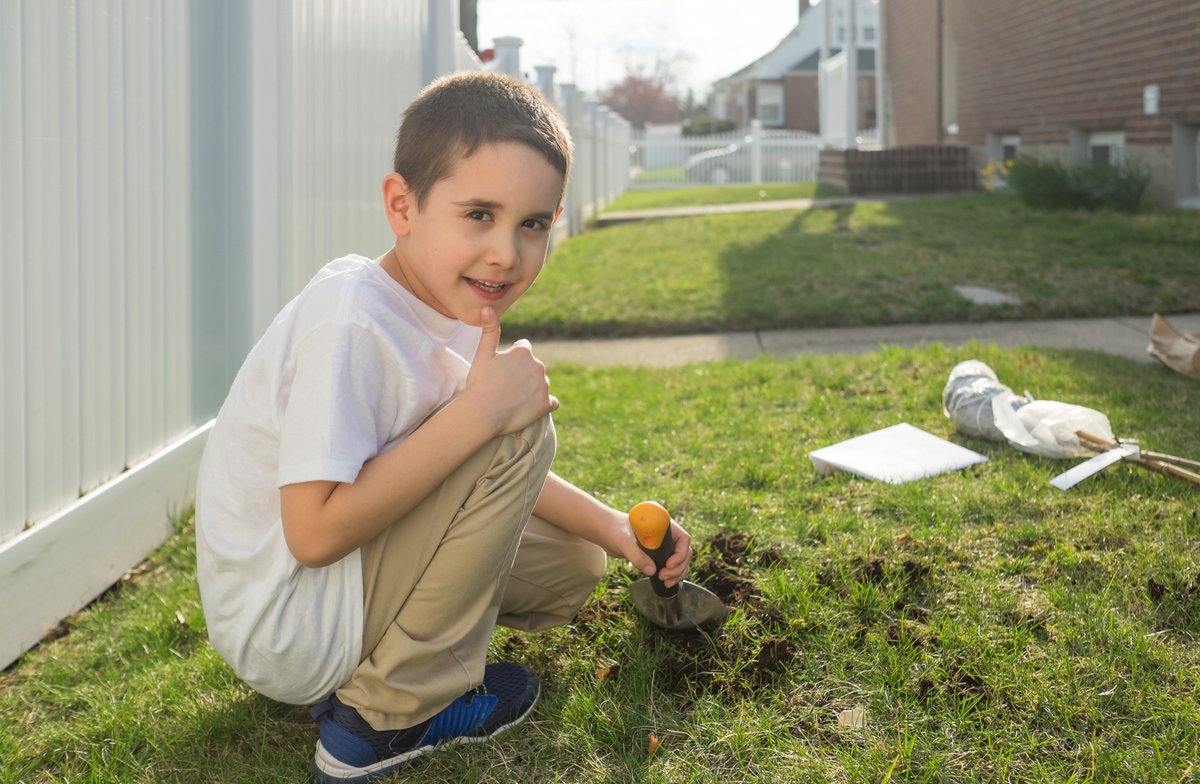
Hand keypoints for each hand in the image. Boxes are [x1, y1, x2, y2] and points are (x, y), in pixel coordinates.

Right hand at [466, 306, 558, 434]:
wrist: (481, 413)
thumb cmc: (479, 383)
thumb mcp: (483, 354)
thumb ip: (490, 330)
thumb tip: (487, 306)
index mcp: (524, 351)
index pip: (523, 350)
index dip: (511, 361)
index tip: (500, 372)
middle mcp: (538, 365)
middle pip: (533, 368)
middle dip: (523, 375)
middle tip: (504, 387)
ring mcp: (544, 385)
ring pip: (541, 384)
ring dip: (532, 390)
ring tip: (512, 400)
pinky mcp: (547, 403)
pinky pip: (551, 402)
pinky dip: (544, 405)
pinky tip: (529, 408)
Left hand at [604, 510, 692, 588]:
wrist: (605, 531)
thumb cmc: (613, 529)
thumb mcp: (623, 542)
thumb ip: (636, 555)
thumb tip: (652, 571)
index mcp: (663, 525)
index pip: (683, 538)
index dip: (680, 553)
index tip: (668, 564)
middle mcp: (666, 534)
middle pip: (684, 552)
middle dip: (678, 567)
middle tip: (663, 577)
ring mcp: (662, 545)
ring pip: (680, 561)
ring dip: (678, 573)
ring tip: (665, 582)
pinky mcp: (657, 554)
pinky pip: (672, 565)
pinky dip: (672, 575)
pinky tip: (666, 583)